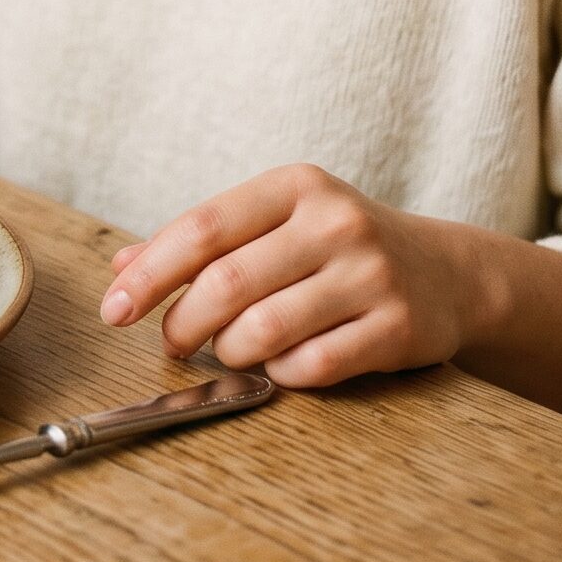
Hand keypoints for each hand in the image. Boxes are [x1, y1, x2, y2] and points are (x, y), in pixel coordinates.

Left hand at [100, 163, 480, 388]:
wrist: (448, 271)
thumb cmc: (337, 245)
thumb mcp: (275, 222)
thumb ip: (202, 241)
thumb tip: (121, 267)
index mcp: (295, 186)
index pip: (203, 228)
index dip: (149, 274)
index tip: (113, 309)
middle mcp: (334, 223)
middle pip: (226, 283)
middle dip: (181, 322)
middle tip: (169, 342)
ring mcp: (370, 275)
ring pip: (264, 329)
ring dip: (227, 352)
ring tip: (225, 351)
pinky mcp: (398, 328)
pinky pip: (313, 367)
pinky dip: (279, 374)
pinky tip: (275, 366)